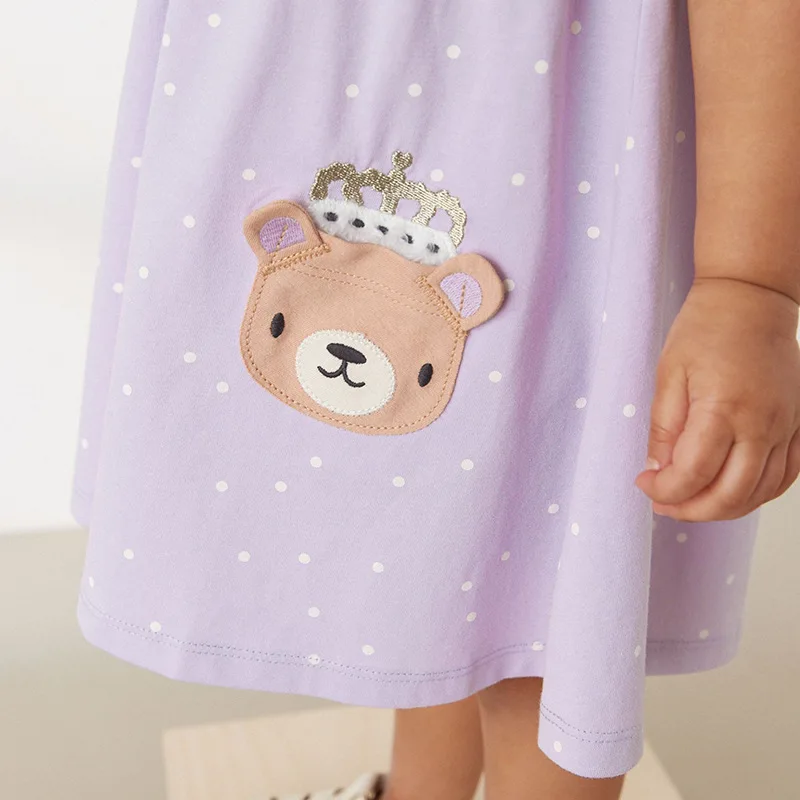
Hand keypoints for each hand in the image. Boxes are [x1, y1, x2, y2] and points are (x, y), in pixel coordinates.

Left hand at [635, 277, 799, 520]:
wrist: (751, 301)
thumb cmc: (705, 330)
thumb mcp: (668, 376)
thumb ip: (664, 428)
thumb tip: (658, 470)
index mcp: (723, 408)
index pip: (693, 474)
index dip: (664, 490)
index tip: (644, 483)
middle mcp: (762, 424)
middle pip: (730, 495)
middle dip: (691, 510)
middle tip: (663, 503)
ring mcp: (787, 427)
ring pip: (760, 493)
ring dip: (722, 509)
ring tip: (690, 502)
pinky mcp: (799, 426)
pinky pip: (784, 477)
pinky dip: (756, 494)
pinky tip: (729, 492)